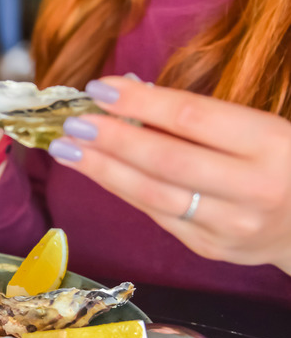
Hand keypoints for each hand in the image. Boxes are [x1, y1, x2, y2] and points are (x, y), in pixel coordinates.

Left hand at [48, 76, 290, 273]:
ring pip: (153, 195)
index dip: (140, 103)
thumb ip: (196, 119)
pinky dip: (121, 190)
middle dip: (111, 141)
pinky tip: (96, 172)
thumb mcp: (253, 129)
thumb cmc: (273, 162)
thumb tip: (124, 98)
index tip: (99, 89)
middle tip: (72, 124)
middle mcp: (252, 188)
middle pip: (165, 161)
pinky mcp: (209, 248)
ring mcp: (230, 225)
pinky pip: (155, 215)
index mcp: (269, 144)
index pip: (192, 118)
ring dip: (102, 170)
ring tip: (67, 150)